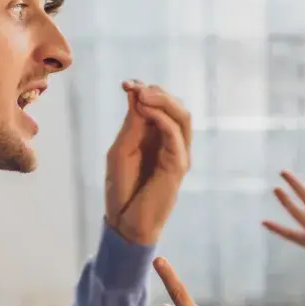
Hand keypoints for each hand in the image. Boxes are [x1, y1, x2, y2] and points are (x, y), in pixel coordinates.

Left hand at [105, 81, 192, 245]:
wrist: (124, 221)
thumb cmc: (122, 188)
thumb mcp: (122, 148)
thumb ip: (132, 123)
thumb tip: (136, 91)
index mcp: (157, 137)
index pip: (161, 105)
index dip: (146, 89)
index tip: (126, 84)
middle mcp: (172, 143)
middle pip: (177, 106)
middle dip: (158, 91)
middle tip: (135, 86)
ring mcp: (178, 154)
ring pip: (182, 117)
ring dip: (163, 101)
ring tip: (142, 95)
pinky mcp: (178, 166)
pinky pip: (176, 135)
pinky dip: (162, 119)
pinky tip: (145, 110)